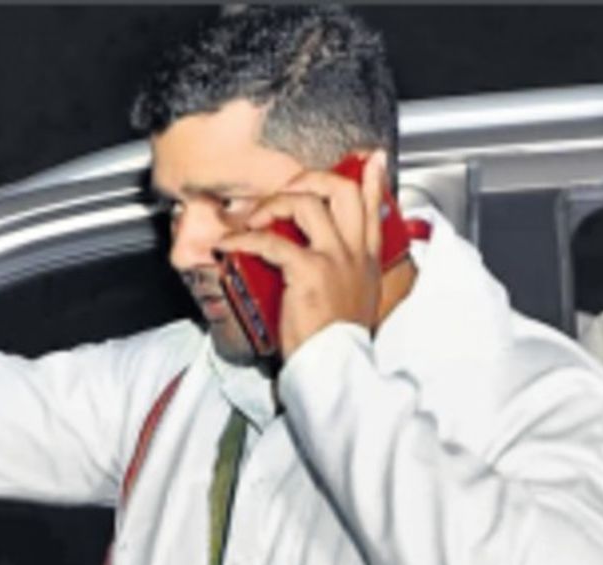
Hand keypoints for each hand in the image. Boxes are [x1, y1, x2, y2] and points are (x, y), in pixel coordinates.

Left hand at [216, 150, 387, 358]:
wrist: (338, 367)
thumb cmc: (338, 343)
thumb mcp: (356, 303)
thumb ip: (347, 278)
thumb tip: (331, 269)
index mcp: (367, 260)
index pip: (373, 207)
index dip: (370, 180)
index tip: (368, 159)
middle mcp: (355, 253)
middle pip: (341, 191)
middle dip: (311, 178)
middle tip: (287, 186)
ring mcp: (334, 259)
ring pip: (307, 203)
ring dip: (274, 203)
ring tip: (253, 217)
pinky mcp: (309, 271)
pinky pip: (271, 241)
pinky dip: (244, 238)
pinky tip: (229, 244)